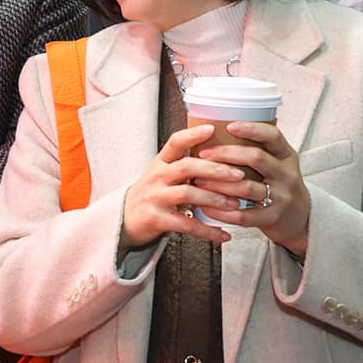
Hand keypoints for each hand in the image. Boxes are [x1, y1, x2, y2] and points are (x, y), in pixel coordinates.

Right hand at [120, 124, 248, 249]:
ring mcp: (155, 198)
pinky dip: (207, 230)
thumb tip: (219, 155)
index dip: (192, 135)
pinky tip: (223, 233)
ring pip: (187, 194)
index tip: (212, 129)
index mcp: (160, 163)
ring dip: (214, 199)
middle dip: (215, 170)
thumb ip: (182, 165)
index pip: (175, 143)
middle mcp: (156, 177)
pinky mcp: (157, 220)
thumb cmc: (151, 194)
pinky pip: (187, 225)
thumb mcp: (160, 174)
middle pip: (187, 167)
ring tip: (234, 204)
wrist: (124, 220)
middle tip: (238, 174)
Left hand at [195, 121, 311, 255]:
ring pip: (246, 187)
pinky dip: (222, 212)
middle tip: (204, 154)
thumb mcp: (278, 165)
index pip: (273, 136)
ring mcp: (281, 197)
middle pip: (256, 158)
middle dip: (226, 154)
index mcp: (287, 156)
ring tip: (199, 180)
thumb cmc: (280, 186)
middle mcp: (286, 174)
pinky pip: (244, 215)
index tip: (229, 126)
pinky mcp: (272, 218)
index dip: (251, 129)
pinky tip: (206, 207)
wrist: (301, 219)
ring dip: (219, 184)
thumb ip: (258, 152)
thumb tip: (218, 134)